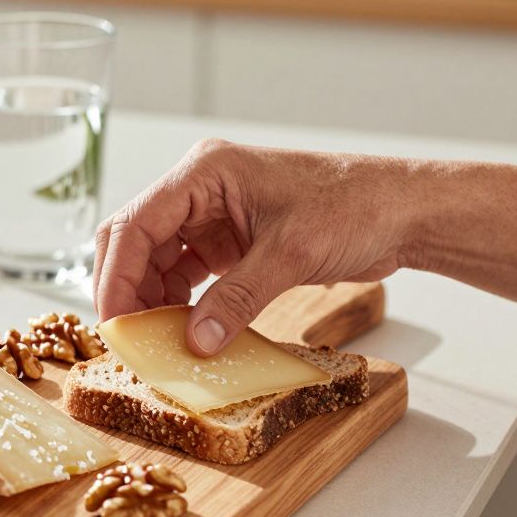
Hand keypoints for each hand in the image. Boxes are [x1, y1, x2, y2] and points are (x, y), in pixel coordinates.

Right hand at [94, 139, 415, 353]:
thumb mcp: (290, 255)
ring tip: (158, 341)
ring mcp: (214, 215)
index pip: (136, 223)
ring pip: (157, 260)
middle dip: (127, 289)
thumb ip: (237, 299)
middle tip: (129, 337)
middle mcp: (201, 189)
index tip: (115, 323)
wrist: (401, 211)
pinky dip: (181, 303)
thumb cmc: (354, 207)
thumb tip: (195, 344)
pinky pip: (188, 273)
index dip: (118, 276)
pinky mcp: (231, 241)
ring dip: (152, 300)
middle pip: (136, 240)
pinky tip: (186, 331)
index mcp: (205, 172)